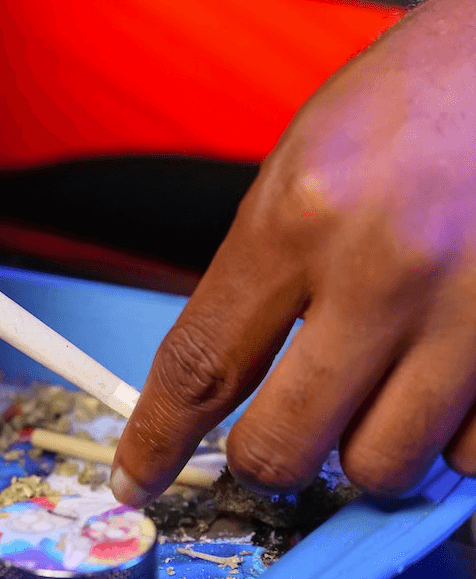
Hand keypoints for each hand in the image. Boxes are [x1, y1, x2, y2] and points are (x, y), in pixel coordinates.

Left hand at [112, 0, 475, 503]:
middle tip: (278, 435)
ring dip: (363, 447)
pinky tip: (446, 378)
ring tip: (377, 386)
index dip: (157, 438)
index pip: (202, 363)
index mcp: (299, 214)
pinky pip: (474, 457)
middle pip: (285, 445)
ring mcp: (472, 310)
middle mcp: (383, 270)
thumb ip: (262, 273)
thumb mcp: (302, 163)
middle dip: (267, 460)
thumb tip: (229, 379)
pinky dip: (448, 438)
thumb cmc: (411, 101)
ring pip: (381, 466)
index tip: (136, 477)